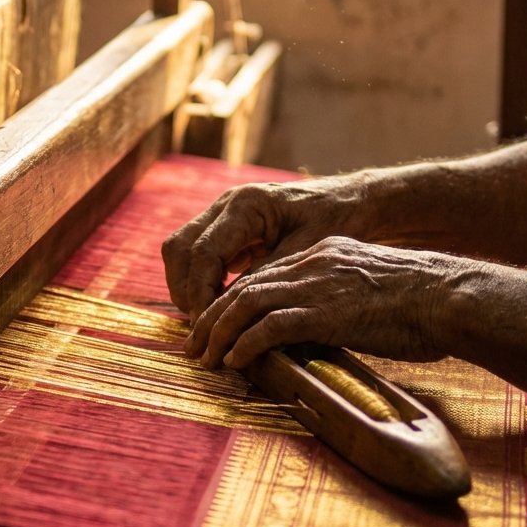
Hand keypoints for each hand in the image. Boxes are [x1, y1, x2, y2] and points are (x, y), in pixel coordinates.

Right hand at [162, 176, 373, 321]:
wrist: (349, 200)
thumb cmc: (336, 221)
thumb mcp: (305, 253)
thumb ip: (266, 277)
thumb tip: (232, 310)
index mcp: (246, 205)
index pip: (203, 252)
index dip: (200, 293)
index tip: (208, 325)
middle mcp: (226, 204)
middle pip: (178, 248)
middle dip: (184, 290)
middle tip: (201, 326)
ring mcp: (222, 214)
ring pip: (180, 251)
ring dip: (187, 287)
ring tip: (206, 320)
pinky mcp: (226, 227)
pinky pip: (197, 254)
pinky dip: (199, 281)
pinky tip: (218, 305)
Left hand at [184, 236, 461, 368]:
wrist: (451, 296)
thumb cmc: (424, 303)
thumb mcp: (371, 291)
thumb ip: (338, 301)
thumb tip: (318, 330)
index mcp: (324, 255)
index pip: (263, 275)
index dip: (233, 301)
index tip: (215, 323)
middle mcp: (313, 264)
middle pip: (244, 287)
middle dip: (213, 317)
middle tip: (195, 343)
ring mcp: (317, 285)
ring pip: (247, 303)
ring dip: (219, 332)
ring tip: (204, 358)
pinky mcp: (324, 311)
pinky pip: (270, 327)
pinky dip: (246, 344)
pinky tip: (234, 361)